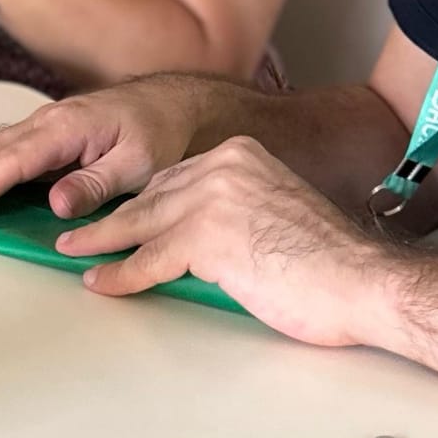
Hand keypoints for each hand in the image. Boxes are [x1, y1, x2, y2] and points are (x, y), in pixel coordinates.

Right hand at [0, 73, 208, 224]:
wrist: (172, 104)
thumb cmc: (158, 130)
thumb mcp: (139, 164)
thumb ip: (96, 184)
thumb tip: (56, 203)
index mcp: (68, 126)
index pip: (13, 161)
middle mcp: (48, 122)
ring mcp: (44, 126)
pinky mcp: (46, 136)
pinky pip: (2, 151)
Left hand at [67, 138, 394, 348]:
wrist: (363, 282)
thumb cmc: (329, 263)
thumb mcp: (273, 215)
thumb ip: (233, 214)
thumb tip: (193, 240)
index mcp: (241, 155)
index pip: (174, 177)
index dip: (140, 200)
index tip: (115, 210)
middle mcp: (223, 167)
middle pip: (151, 197)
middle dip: (111, 218)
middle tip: (77, 231)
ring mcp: (212, 199)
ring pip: (140, 224)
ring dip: (100, 243)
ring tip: (74, 252)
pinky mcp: (207, 238)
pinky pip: (149, 259)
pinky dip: (120, 274)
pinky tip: (102, 281)